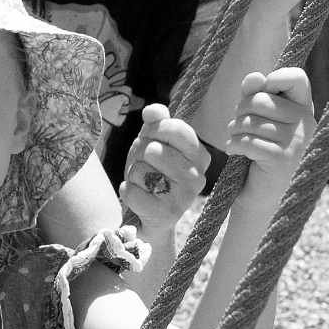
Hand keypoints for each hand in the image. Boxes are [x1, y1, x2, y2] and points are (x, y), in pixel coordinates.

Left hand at [119, 104, 208, 245]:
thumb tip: (153, 111)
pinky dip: (128, 192)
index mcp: (200, 155)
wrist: (150, 217)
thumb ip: (156, 123)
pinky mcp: (166, 215)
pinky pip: (131, 191)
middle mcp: (198, 177)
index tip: (149, 137)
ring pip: (141, 170)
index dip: (153, 129)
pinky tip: (139, 198)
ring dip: (133, 175)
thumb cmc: (154, 173)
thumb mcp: (155, 143)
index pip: (174, 128)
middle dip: (139, 156)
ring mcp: (184, 198)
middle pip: (153, 150)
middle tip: (145, 166)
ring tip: (144, 184)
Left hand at [226, 68, 313, 202]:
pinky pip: (247, 141)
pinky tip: (236, 153)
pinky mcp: (282, 159)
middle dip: (240, 111)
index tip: (261, 92)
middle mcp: (306, 123)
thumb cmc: (257, 151)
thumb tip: (255, 77)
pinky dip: (234, 146)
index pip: (296, 77)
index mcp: (303, 109)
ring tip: (237, 141)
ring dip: (234, 130)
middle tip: (239, 126)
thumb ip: (254, 93)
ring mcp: (296, 142)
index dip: (274, 78)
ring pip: (250, 121)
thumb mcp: (255, 117)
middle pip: (262, 98)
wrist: (261, 196)